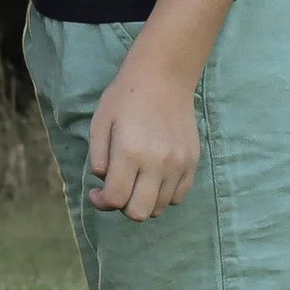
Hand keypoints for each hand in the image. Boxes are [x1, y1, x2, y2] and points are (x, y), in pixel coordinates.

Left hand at [87, 52, 200, 221]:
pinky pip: (178, 196)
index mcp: (129, 152)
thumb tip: (102, 181)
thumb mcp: (100, 122)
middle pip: (140, 213)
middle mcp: (157, 163)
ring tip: (136, 182)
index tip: (97, 193)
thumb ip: (97, 156)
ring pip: (160, 207)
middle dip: (123, 207)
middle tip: (117, 190)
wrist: (164, 76)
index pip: (116, 199)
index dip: (102, 202)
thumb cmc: (126, 97)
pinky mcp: (192, 162)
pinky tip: (154, 178)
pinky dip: (164, 195)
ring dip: (144, 201)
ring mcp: (178, 164)